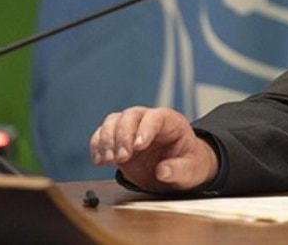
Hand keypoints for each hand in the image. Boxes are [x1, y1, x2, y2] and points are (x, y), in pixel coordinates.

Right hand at [89, 106, 217, 191]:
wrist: (179, 170)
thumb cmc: (188, 165)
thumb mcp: (191, 171)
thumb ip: (178, 170)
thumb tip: (163, 171)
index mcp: (171, 122)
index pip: (156, 117)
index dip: (145, 129)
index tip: (138, 146)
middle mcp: (149, 121)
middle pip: (131, 115)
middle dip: (122, 135)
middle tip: (122, 158)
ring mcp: (132, 129)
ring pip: (113, 121)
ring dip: (107, 140)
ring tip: (109, 161)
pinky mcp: (118, 141)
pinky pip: (102, 135)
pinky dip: (97, 146)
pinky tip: (99, 161)